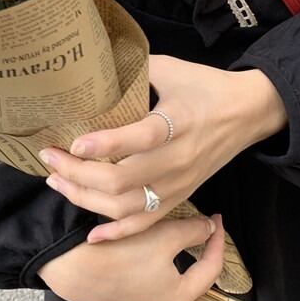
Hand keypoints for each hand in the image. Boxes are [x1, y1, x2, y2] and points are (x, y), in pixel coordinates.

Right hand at [37, 213, 223, 300]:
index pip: (210, 270)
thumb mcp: (163, 233)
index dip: (217, 241)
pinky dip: (151, 299)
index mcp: (177, 297)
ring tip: (178, 288)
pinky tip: (145, 277)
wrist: (71, 264)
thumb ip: (192, 231)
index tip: (216, 221)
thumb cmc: (119, 251)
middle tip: (200, 280)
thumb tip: (208, 227)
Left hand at [38, 54, 286, 241]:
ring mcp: (179, 183)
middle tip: (50, 158)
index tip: (74, 142)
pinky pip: (146, 223)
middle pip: (123, 180)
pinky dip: (117, 232)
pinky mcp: (181, 196)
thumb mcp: (174, 68)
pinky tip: (92, 233)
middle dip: (78, 174)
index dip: (106, 143)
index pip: (141, 138)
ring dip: (86, 199)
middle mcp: (178, 158)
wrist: (249, 112)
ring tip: (58, 182)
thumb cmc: (207, 86)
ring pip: (127, 207)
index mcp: (179, 122)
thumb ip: (137, 69)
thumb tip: (97, 67)